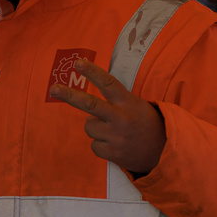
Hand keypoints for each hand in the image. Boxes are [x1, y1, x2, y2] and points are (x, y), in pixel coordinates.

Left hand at [48, 61, 165, 174]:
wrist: (163, 152)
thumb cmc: (145, 124)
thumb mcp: (136, 105)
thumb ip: (115, 101)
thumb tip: (87, 101)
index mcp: (128, 103)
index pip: (108, 83)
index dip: (92, 72)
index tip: (78, 62)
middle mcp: (121, 118)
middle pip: (90, 104)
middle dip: (69, 95)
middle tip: (53, 88)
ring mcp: (116, 137)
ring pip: (88, 127)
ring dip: (95, 128)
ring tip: (113, 131)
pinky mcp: (113, 153)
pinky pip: (93, 146)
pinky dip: (101, 145)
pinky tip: (115, 145)